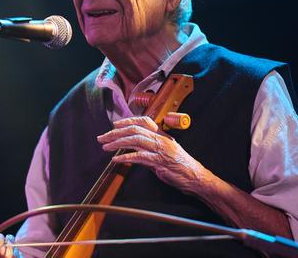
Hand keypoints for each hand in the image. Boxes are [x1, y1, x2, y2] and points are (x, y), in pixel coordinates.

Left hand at [97, 116, 211, 194]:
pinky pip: (139, 157)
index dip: (128, 120)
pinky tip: (116, 160)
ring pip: (135, 140)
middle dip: (116, 133)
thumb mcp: (165, 153)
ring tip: (105, 147)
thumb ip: (149, 149)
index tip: (115, 124)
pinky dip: (126, 157)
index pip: (144, 121)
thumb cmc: (180, 166)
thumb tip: (132, 150)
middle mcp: (161, 139)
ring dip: (117, 143)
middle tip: (102, 138)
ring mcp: (160, 150)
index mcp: (162, 135)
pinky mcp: (159, 162)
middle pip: (135, 130)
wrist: (195, 177)